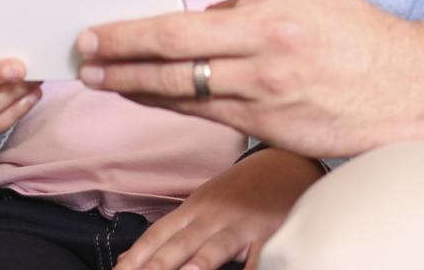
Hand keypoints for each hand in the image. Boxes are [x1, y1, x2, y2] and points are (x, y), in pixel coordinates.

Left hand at [75, 0, 423, 159]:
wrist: (402, 89)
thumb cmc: (352, 34)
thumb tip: (191, 2)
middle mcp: (270, 29)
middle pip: (175, 30)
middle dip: (120, 35)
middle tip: (85, 35)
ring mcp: (264, 78)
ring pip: (177, 79)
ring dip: (126, 76)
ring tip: (94, 71)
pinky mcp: (261, 117)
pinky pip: (196, 109)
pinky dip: (157, 100)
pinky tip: (133, 94)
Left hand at [118, 148, 325, 269]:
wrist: (288, 163)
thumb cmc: (243, 189)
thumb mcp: (206, 202)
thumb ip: (177, 230)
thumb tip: (135, 258)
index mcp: (194, 208)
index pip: (158, 234)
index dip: (137, 256)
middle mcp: (214, 215)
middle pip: (180, 243)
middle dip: (157, 265)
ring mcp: (243, 224)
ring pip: (216, 246)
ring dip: (198, 263)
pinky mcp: (272, 232)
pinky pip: (261, 254)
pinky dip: (253, 266)